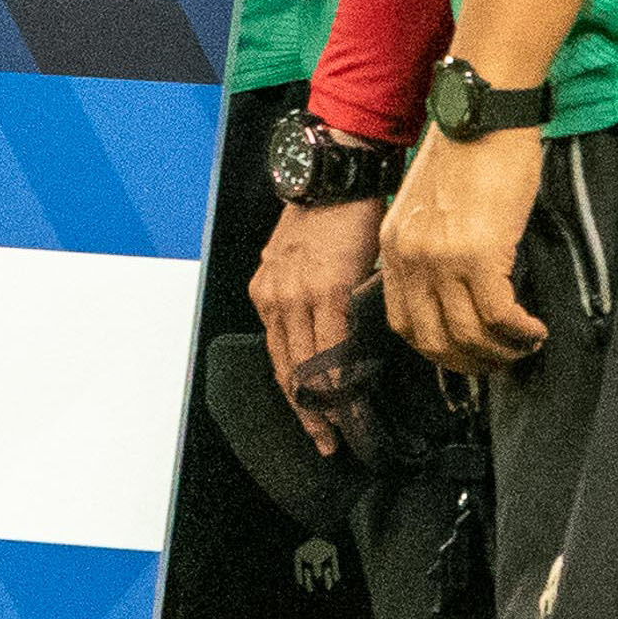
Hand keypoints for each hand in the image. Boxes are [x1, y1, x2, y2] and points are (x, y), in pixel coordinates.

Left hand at [253, 194, 384, 454]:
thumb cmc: (326, 213)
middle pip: (286, 370)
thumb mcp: (300, 258)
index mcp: (266, 293)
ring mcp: (297, 295)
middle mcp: (273, 297)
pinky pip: (332, 346)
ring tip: (341, 431)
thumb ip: (306, 294)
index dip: (294, 396)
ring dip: (324, 404)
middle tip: (325, 443)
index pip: (277, 358)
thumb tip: (328, 329)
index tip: (312, 423)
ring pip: (306, 366)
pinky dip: (341, 377)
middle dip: (307, 412)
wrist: (336, 175)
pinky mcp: (326, 290)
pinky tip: (351, 397)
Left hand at [381, 124, 549, 374]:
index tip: (466, 351)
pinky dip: (519, 332)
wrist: (483, 112)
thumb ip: (432, 244)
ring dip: (500, 352)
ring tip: (523, 346)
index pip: (403, 323)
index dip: (437, 349)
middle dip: (470, 362)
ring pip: (468, 335)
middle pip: (433, 340)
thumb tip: (456, 286)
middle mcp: (410, 258)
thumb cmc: (467, 150)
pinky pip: (499, 316)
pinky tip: (534, 330)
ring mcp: (442, 259)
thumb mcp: (430, 203)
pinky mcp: (479, 254)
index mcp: (394, 246)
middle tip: (500, 361)